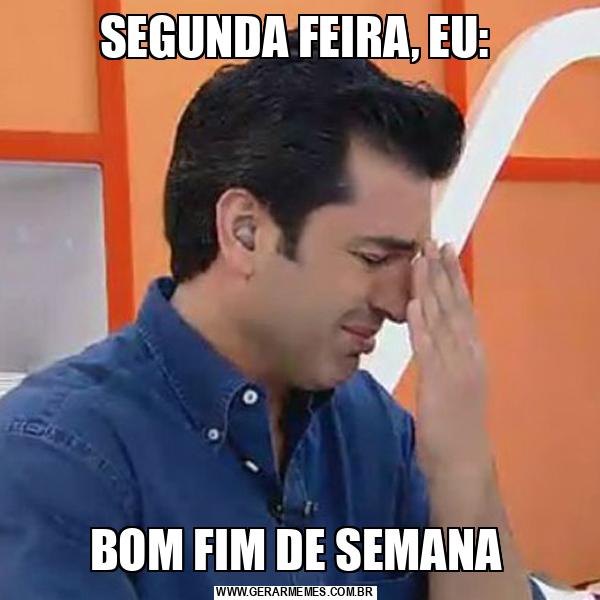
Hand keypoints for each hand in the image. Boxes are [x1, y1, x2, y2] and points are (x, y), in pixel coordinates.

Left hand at [407, 240, 491, 478]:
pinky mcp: (437, 381)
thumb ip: (446, 359)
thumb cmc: (456, 428)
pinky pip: (427, 347)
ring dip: (430, 288)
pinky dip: (420, 322)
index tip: (446, 255)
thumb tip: (433, 337)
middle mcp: (467, 354)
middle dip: (443, 273)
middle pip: (454, 306)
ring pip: (441, 319)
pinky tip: (413, 301)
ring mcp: (454, 367)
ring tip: (422, 260)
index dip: (454, 280)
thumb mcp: (456, 386)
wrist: (463, 464)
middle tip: (434, 243)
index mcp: (472, 355)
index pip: (463, 309)